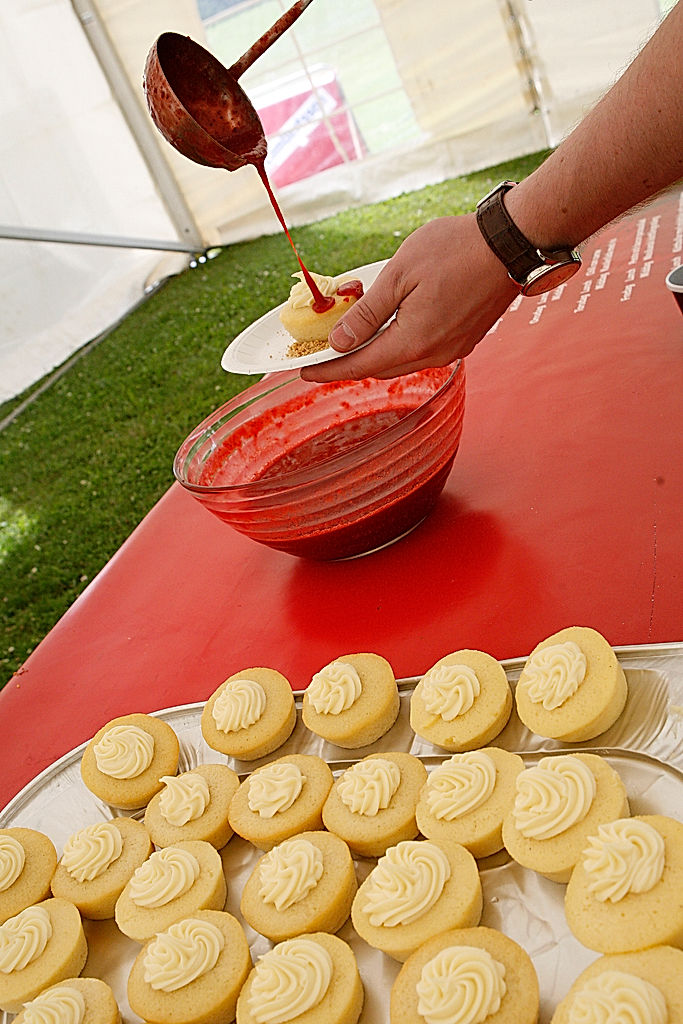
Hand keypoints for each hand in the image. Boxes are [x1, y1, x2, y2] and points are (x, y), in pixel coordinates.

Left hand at [301, 214, 517, 381]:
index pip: (359, 365)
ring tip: (352, 336)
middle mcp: (433, 354)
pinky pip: (422, 352)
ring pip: (401, 362)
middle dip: (348, 361)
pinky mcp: (464, 340)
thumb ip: (366, 314)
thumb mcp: (398, 275)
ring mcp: (452, 350)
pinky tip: (389, 327)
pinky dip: (398, 345)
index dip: (327, 369)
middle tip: (322, 351)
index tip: (303, 370)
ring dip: (374, 352)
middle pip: (379, 368)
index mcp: (413, 342)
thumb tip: (339, 342)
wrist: (508, 243)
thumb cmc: (455, 250)